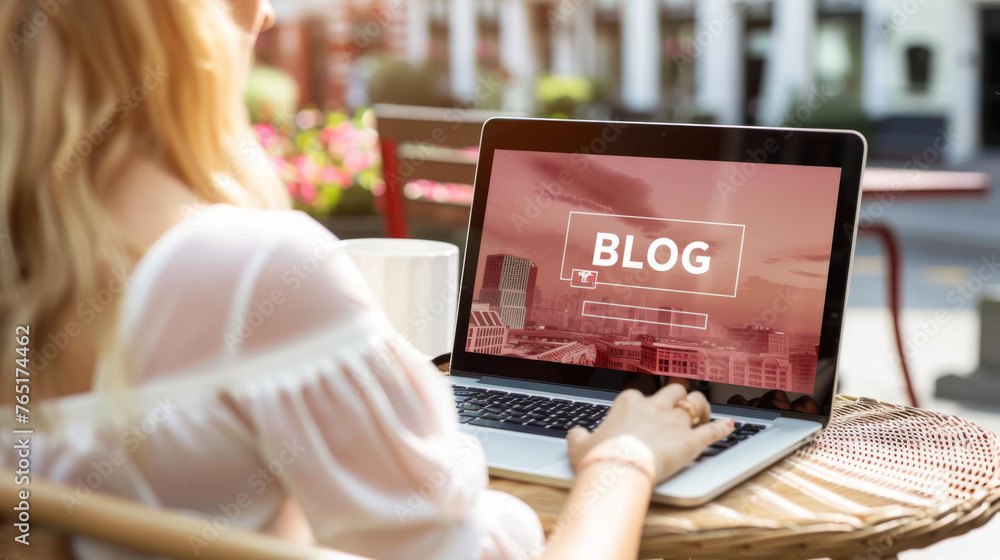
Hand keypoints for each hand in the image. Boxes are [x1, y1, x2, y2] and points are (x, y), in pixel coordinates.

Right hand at [567, 384, 734, 482]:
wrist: (618, 471)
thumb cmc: (599, 458)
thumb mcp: (579, 445)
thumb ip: (580, 436)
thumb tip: (578, 433)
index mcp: (628, 403)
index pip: (639, 393)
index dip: (644, 402)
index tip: (644, 411)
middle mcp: (654, 407)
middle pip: (674, 390)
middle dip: (679, 395)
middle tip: (681, 404)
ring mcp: (674, 423)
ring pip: (695, 402)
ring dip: (701, 406)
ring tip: (703, 412)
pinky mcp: (690, 442)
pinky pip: (712, 431)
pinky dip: (723, 428)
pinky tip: (731, 425)